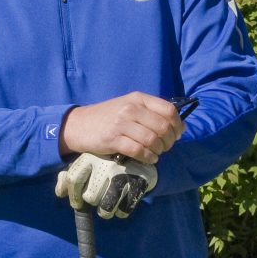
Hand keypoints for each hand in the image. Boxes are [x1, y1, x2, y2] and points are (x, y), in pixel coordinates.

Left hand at [55, 154, 157, 217]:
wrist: (143, 149)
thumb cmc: (109, 160)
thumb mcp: (90, 162)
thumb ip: (72, 175)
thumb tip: (60, 192)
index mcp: (90, 156)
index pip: (72, 179)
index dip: (72, 196)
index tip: (76, 203)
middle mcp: (105, 164)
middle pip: (89, 197)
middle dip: (93, 201)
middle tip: (98, 197)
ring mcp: (122, 174)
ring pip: (105, 207)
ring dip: (106, 210)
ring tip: (108, 205)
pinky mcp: (138, 183)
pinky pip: (123, 210)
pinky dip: (121, 211)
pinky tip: (121, 204)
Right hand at [59, 92, 182, 163]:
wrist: (79, 124)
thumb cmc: (107, 117)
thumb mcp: (128, 106)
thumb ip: (150, 112)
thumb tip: (178, 126)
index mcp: (138, 98)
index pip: (168, 109)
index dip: (177, 124)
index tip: (177, 134)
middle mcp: (131, 108)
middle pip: (163, 126)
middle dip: (169, 141)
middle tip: (166, 147)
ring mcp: (121, 123)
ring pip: (152, 139)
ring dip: (159, 150)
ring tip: (156, 153)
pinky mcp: (113, 139)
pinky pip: (138, 150)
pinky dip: (148, 157)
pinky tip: (149, 158)